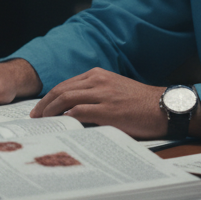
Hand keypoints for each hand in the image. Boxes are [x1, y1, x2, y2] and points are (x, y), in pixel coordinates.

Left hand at [29, 68, 167, 139]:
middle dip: (45, 104)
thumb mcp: (115, 90)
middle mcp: (98, 81)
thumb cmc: (140, 103)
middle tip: (36, 117)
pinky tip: (60, 124)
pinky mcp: (109, 110)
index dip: (50, 97)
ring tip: (44, 122)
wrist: (164, 107)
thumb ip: (95, 94)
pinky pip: (80, 111)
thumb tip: (73, 109)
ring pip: (66, 99)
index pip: (65, 84)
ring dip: (51, 111)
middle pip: (61, 90)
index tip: (41, 108)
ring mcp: (103, 95)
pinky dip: (67, 116)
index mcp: (98, 75)